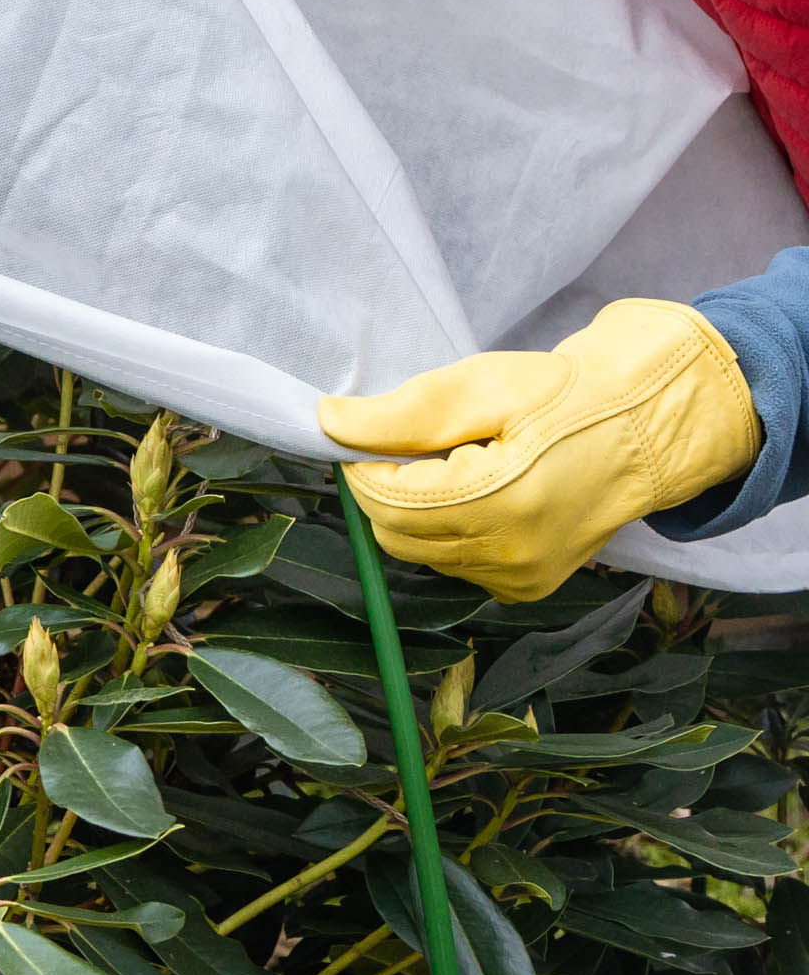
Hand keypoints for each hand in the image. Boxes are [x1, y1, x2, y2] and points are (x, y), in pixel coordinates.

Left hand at [318, 299, 760, 601]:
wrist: (644, 428)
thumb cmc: (563, 397)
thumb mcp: (481, 386)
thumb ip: (402, 413)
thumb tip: (329, 422)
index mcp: (500, 500)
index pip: (386, 501)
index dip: (363, 466)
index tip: (369, 436)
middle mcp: (510, 553)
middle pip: (395, 534)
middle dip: (388, 490)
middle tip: (419, 449)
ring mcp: (521, 578)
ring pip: (419, 554)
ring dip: (418, 512)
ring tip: (461, 468)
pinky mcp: (528, 588)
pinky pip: (455, 566)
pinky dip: (449, 534)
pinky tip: (484, 498)